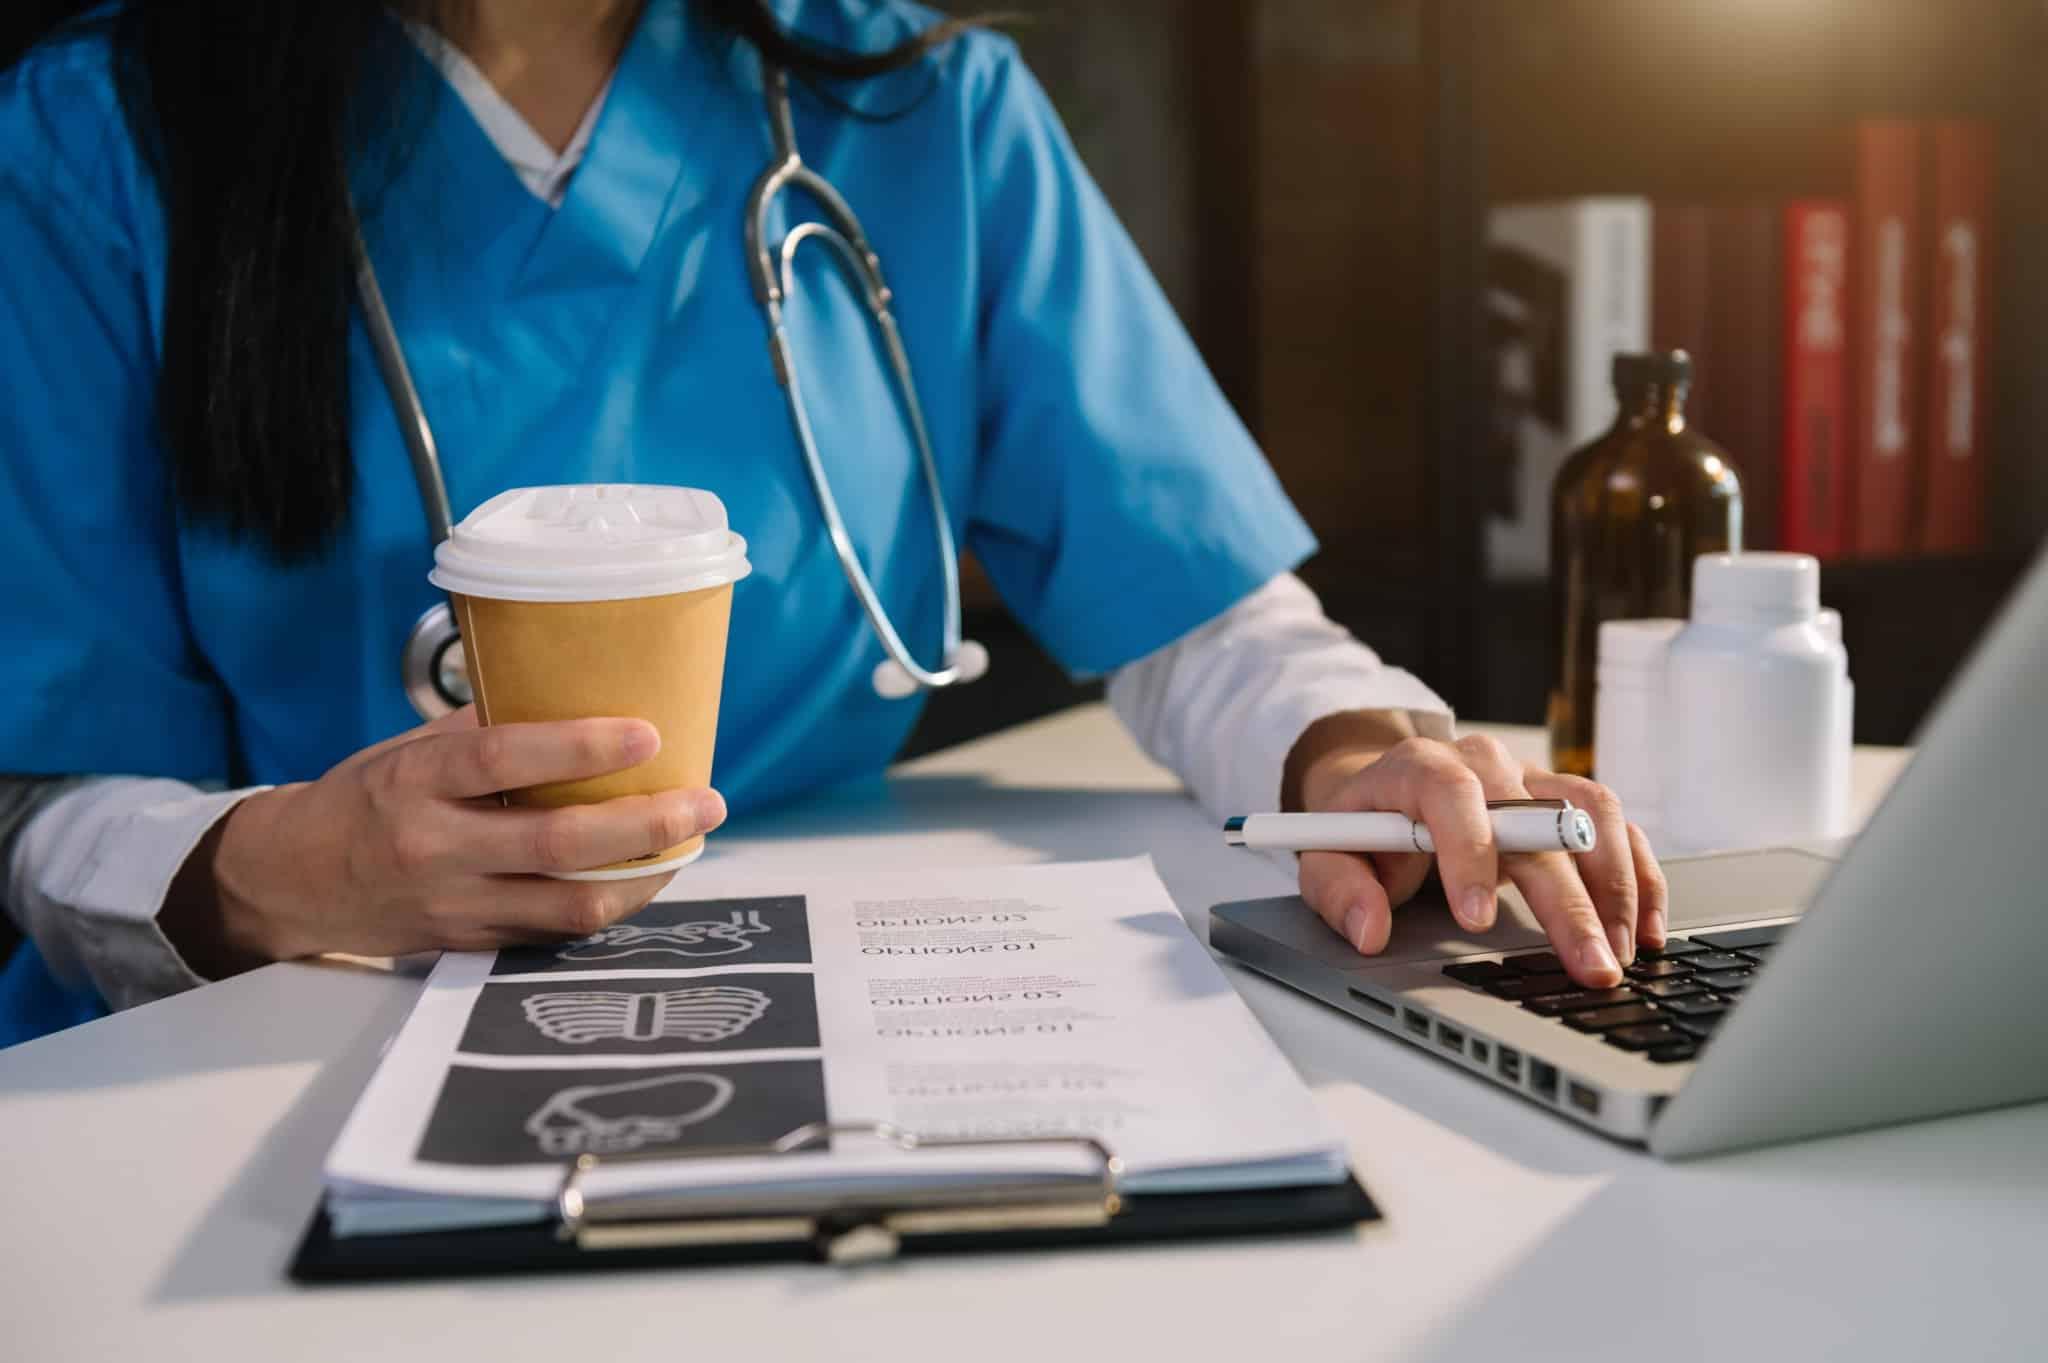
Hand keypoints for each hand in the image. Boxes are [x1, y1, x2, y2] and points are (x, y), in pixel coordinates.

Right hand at [166, 708, 726, 970]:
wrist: (290, 883)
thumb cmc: (363, 800)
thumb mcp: (408, 751)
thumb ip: (485, 732)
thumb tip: (578, 702)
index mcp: (416, 781)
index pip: (504, 759)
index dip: (581, 748)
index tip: (648, 735)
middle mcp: (435, 847)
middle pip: (558, 842)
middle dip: (645, 823)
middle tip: (705, 802)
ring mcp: (454, 905)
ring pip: (568, 902)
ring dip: (643, 875)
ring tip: (689, 843)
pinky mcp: (469, 945)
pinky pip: (553, 931)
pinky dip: (606, 904)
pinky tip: (642, 877)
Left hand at [1288, 717, 1665, 988]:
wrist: (1383, 792)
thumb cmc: (1359, 831)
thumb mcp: (1326, 858)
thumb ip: (1338, 891)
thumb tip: (1368, 929)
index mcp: (1419, 768)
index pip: (1452, 794)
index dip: (1469, 852)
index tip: (1475, 919)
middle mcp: (1483, 763)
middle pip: (1536, 820)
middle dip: (1564, 899)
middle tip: (1586, 964)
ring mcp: (1530, 778)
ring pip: (1590, 812)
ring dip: (1613, 885)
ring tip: (1620, 952)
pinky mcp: (1563, 798)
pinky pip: (1615, 824)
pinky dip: (1637, 873)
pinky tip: (1645, 926)